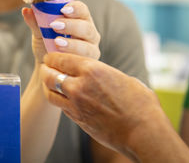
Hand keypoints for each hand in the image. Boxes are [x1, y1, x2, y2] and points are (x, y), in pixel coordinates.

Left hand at [22, 1, 100, 61]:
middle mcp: (89, 32)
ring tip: (57, 42)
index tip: (62, 9)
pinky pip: (84, 61)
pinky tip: (62, 57)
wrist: (47, 65)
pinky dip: (73, 58)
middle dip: (71, 26)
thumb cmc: (46, 43)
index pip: (82, 9)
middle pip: (86, 27)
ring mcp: (91, 48)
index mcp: (79, 19)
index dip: (74, 8)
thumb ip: (35, 21)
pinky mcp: (89, 62)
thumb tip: (26, 10)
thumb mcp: (39, 31)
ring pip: (88, 45)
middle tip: (55, 26)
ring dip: (72, 44)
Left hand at [40, 52, 162, 155]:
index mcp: (92, 69)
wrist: (144, 133)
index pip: (60, 58)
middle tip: (45, 67)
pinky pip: (60, 106)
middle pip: (49, 75)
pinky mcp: (77, 119)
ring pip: (49, 92)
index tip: (51, 56)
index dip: (53, 57)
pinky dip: (58, 99)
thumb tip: (98, 73)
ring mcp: (76, 104)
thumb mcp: (122, 77)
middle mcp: (79, 85)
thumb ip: (104, 72)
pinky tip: (62, 96)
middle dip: (45, 69)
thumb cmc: (140, 104)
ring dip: (47, 86)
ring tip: (49, 82)